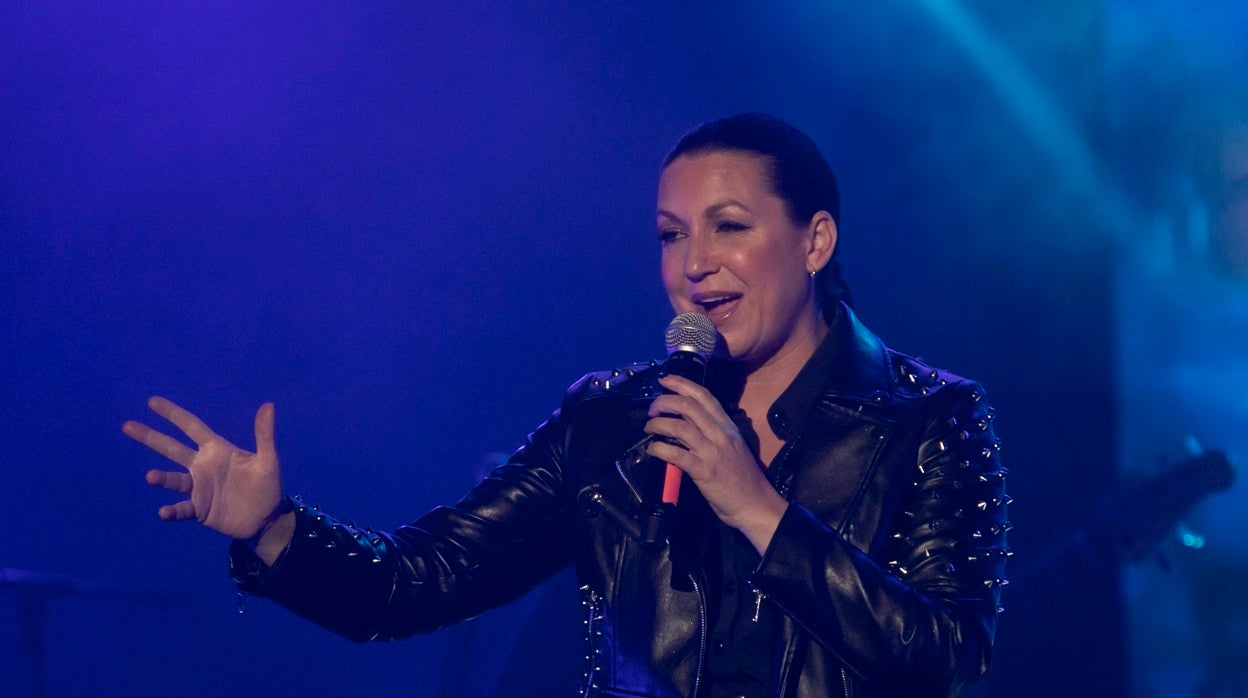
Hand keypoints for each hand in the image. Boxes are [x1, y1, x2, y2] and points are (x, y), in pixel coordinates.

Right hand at [123, 397, 282, 540]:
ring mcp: (198, 488)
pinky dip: (172, 510)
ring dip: (161, 478)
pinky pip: (182, 508)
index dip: (173, 414)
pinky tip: (164, 512)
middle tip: (127, 426)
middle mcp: (202, 466)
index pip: (191, 427)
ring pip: (173, 479)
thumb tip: (268, 405)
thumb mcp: (268, 460)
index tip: (152, 402)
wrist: (266, 518)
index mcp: (217, 450)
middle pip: (172, 448)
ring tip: (150, 476)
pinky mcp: (199, 508)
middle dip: (150, 437)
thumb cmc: (267, 486)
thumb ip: (264, 435)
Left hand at [644, 375, 787, 552]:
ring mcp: (712, 451)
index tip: (665, 380)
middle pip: (688, 406)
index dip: (681, 383)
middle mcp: (720, 434)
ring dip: (658, 424)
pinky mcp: (703, 470)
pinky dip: (658, 448)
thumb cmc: (743, 478)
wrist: (755, 503)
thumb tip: (684, 424)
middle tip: (652, 409)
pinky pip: (675, 453)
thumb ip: (712, 433)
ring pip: (679, 426)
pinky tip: (652, 449)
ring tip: (649, 428)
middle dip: (664, 402)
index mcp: (728, 426)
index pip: (704, 396)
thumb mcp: (732, 446)